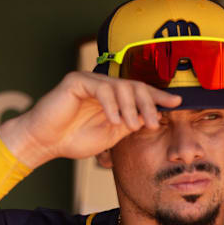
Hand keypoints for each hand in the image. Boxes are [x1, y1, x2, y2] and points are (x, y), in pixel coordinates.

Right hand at [0, 71, 181, 167]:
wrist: (46, 143)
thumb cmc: (75, 139)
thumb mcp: (111, 135)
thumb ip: (130, 124)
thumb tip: (153, 117)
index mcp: (113, 97)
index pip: (140, 92)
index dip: (158, 97)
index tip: (177, 103)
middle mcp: (104, 85)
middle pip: (135, 85)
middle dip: (148, 103)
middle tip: (154, 122)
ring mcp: (90, 81)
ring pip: (120, 86)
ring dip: (130, 107)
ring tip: (131, 125)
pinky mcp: (77, 81)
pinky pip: (101, 89)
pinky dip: (111, 105)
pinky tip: (113, 119)